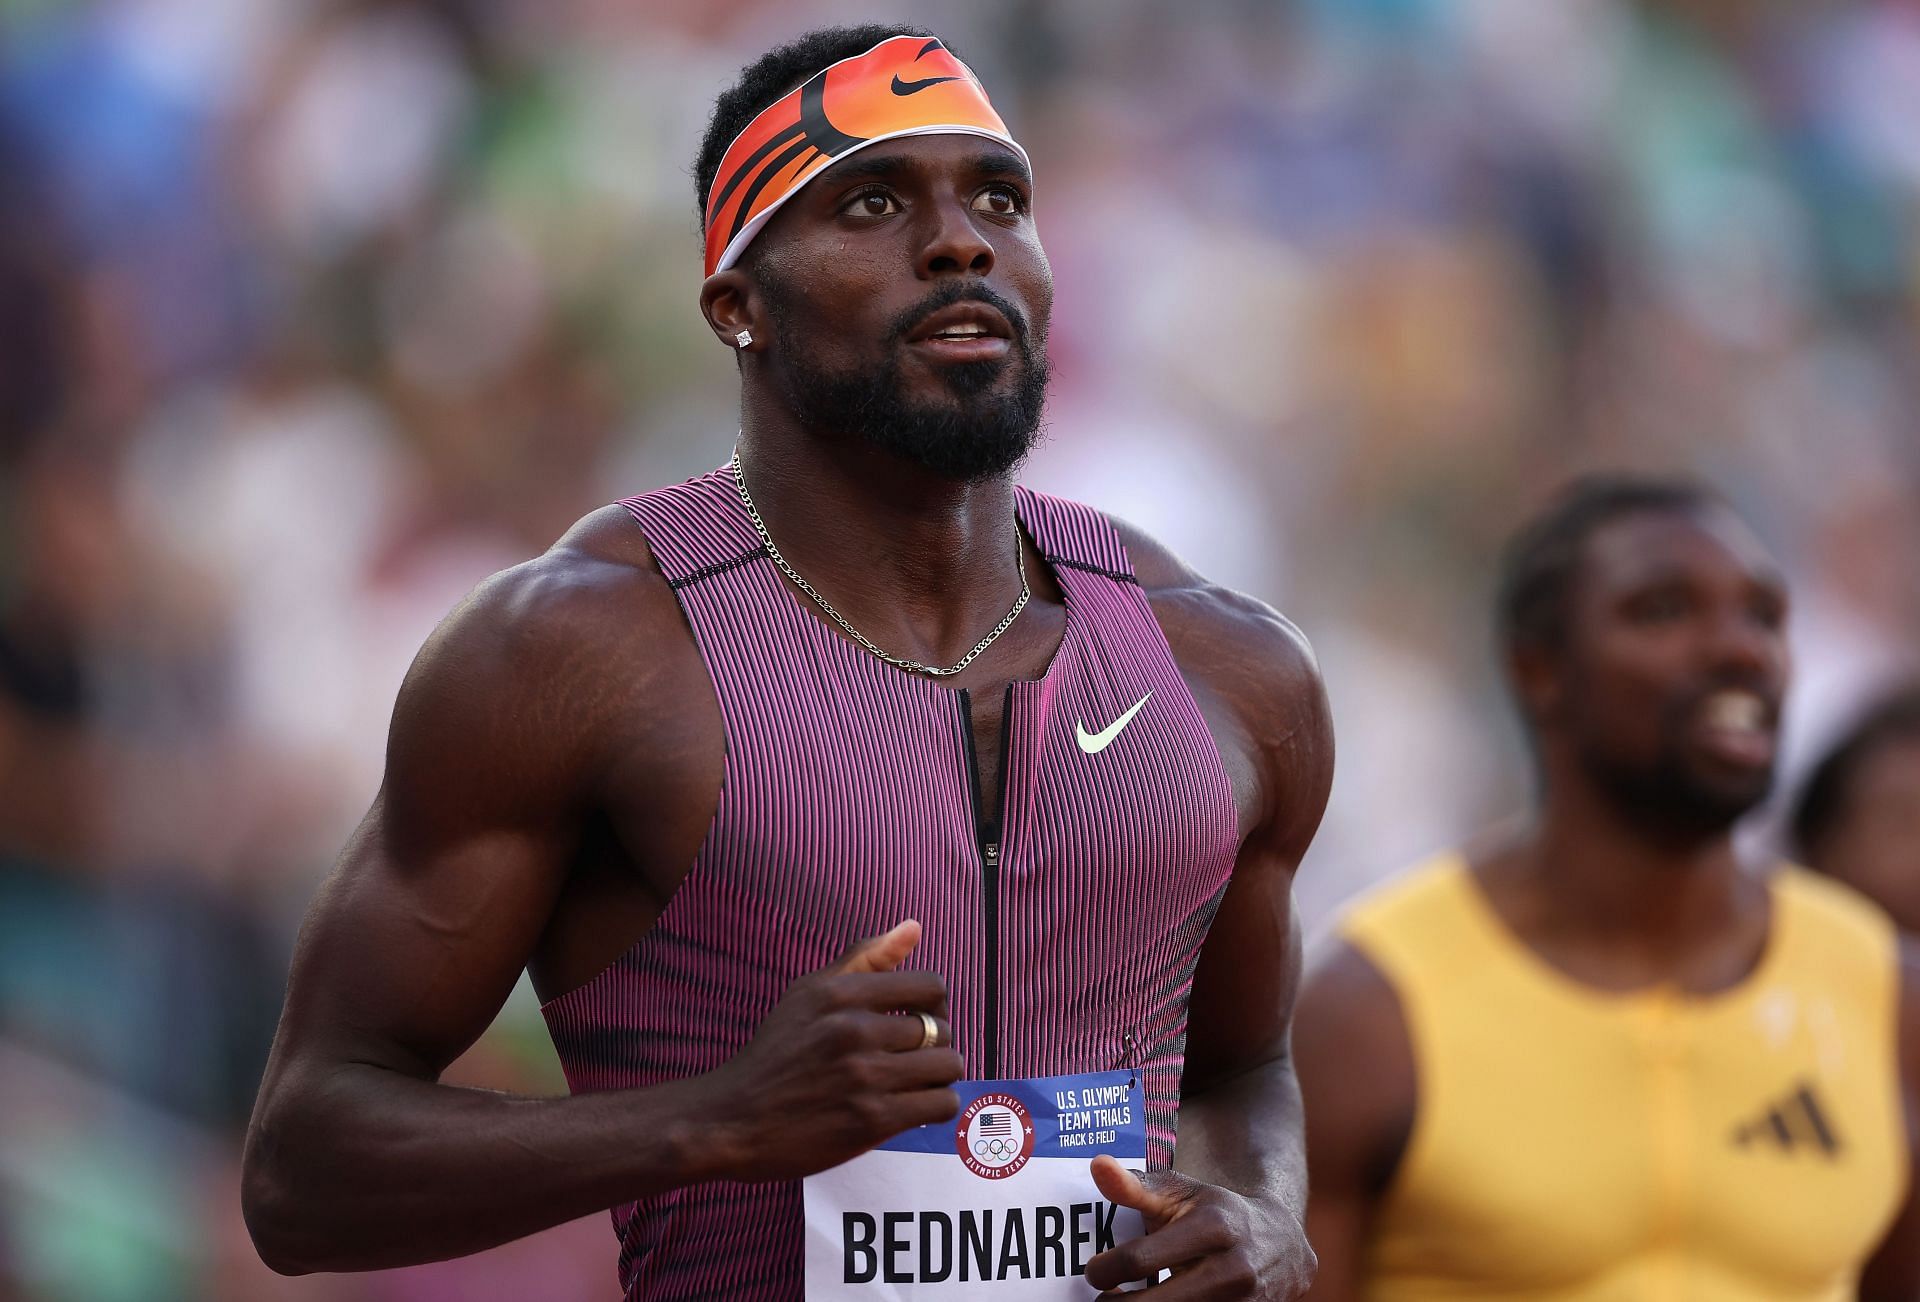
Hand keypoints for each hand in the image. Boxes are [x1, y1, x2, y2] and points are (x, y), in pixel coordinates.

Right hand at [701, 920, 963, 1181]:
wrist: (732, 1120)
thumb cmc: (775, 1054)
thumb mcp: (808, 993)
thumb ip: (865, 958)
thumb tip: (914, 927)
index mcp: (841, 994)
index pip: (930, 986)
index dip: (935, 1004)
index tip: (920, 1019)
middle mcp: (854, 1030)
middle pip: (941, 1029)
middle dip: (935, 1044)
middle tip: (913, 1058)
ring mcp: (864, 1077)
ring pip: (947, 1067)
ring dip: (940, 1076)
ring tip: (918, 1082)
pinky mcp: (871, 1121)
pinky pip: (939, 1104)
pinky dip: (935, 1105)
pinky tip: (914, 1106)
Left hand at [1083, 1156, 1315, 1298]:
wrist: (1280, 1244)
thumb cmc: (1216, 1213)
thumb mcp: (1181, 1193)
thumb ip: (1136, 1186)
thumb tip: (1098, 1164)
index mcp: (1212, 1227)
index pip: (1140, 1260)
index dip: (1106, 1271)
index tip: (1094, 1272)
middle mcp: (1231, 1270)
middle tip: (1103, 1299)